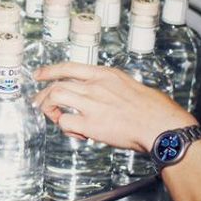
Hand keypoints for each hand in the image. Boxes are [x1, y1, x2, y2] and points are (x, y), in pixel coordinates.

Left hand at [33, 63, 196, 151]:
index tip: (38, 75)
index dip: (49, 71)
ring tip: (56, 117)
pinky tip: (77, 133)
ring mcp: (92, 104)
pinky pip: (65, 122)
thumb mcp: (129, 84)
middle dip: (44, 95)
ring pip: (55, 99)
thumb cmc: (153, 109)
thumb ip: (108, 86)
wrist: (162, 126)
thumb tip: (97, 93)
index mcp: (105, 75)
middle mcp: (95, 86)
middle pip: (57, 85)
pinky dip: (66, 128)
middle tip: (40, 104)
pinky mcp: (91, 124)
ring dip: (50, 109)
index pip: (69, 67)